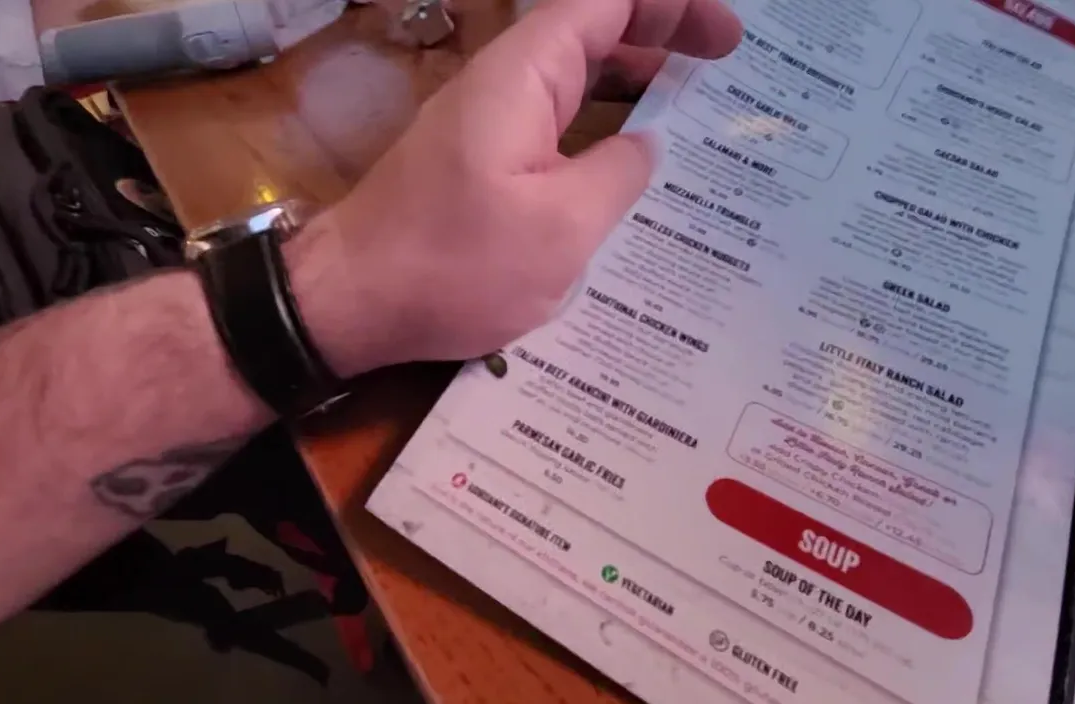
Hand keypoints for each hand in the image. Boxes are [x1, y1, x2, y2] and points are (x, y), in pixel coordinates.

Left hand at [292, 0, 741, 377]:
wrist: (348, 303)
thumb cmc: (453, 267)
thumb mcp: (561, 228)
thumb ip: (617, 174)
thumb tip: (643, 145)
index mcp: (523, 76)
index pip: (606, 4)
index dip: (672, 8)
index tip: (726, 40)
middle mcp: (502, 85)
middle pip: (591, 32)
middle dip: (661, 37)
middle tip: (724, 70)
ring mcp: (485, 123)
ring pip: (572, 80)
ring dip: (632, 84)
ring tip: (695, 107)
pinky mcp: (476, 162)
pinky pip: (551, 123)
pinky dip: (597, 127)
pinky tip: (630, 164)